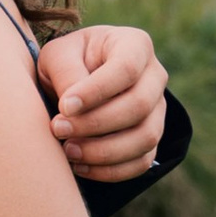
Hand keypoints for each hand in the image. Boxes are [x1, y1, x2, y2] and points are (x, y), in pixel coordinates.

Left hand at [36, 20, 166, 178]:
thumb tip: (72, 109)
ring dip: (104, 151)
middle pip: (139, 105)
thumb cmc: (67, 62)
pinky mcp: (151, 139)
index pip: (126, 68)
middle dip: (95, 124)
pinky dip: (110, 171)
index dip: (96, 91)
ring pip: (145, 137)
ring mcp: (157, 110)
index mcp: (135, 45)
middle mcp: (155, 76)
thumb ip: (66, 74)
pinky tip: (80, 166)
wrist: (74, 80)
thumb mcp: (58, 56)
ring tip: (68, 150)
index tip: (64, 107)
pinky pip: (142, 162)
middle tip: (58, 130)